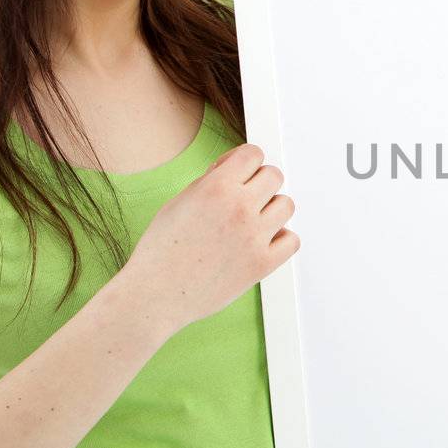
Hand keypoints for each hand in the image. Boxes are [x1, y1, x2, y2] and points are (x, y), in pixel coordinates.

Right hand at [122, 143, 299, 334]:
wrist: (155, 293)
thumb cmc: (161, 250)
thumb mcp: (179, 201)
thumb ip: (211, 182)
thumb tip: (234, 170)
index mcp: (216, 187)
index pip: (253, 154)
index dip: (244, 163)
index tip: (235, 176)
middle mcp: (239, 208)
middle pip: (274, 176)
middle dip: (259, 183)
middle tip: (243, 200)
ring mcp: (254, 236)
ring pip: (286, 205)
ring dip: (272, 209)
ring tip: (252, 222)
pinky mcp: (262, 264)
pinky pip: (291, 239)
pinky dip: (280, 239)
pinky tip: (261, 242)